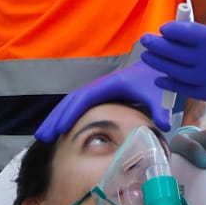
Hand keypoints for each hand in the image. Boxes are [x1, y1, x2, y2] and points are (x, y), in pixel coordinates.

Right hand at [35, 60, 174, 142]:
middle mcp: (100, 87)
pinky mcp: (100, 97)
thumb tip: (164, 126)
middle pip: (71, 101)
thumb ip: (160, 109)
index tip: (58, 128)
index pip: (83, 99)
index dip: (70, 113)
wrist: (157, 67)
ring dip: (57, 117)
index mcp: (109, 85)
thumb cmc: (155, 80)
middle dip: (55, 117)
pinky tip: (60, 130)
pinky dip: (66, 116)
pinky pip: (79, 106)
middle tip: (42, 136)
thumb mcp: (159, 94)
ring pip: (72, 103)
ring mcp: (98, 92)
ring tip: (44, 136)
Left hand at [141, 20, 205, 117]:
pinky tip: (161, 80)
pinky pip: (186, 89)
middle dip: (159, 46)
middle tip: (145, 40)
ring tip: (148, 56)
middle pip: (177, 51)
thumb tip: (196, 42)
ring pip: (177, 70)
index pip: (189, 33)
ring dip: (160, 63)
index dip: (172, 31)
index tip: (163, 29)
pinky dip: (171, 84)